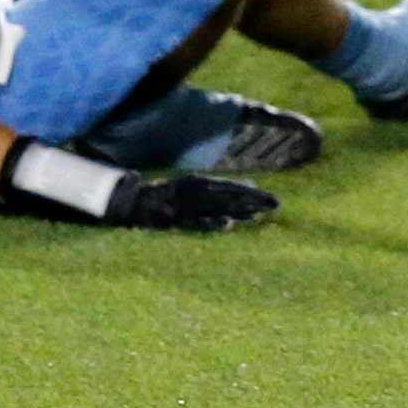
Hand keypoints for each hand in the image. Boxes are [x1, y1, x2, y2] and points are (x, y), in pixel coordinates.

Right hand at [121, 174, 278, 231]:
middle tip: (276, 205)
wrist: (130, 201)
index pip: (233, 188)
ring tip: (258, 213)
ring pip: (215, 207)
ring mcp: (184, 203)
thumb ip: (220, 191)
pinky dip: (209, 222)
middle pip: (229, 196)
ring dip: (237, 210)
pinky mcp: (172, 217)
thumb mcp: (195, 190)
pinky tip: (225, 224)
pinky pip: (194, 221)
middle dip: (253, 200)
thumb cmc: (166, 197)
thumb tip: (250, 188)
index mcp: (200, 182)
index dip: (254, 194)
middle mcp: (195, 190)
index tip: (275, 200)